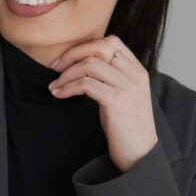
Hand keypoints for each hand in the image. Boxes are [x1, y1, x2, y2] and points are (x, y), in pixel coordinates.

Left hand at [48, 36, 158, 172]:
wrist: (140, 153)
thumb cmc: (127, 128)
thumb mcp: (124, 96)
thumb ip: (112, 78)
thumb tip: (82, 66)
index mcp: (137, 70)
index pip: (111, 42)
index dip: (85, 46)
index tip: (67, 59)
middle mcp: (134, 74)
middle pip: (99, 48)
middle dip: (72, 55)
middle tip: (55, 68)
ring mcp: (127, 86)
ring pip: (89, 65)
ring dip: (66, 74)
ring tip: (55, 86)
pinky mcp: (116, 100)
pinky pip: (85, 84)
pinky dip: (68, 87)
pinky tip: (59, 94)